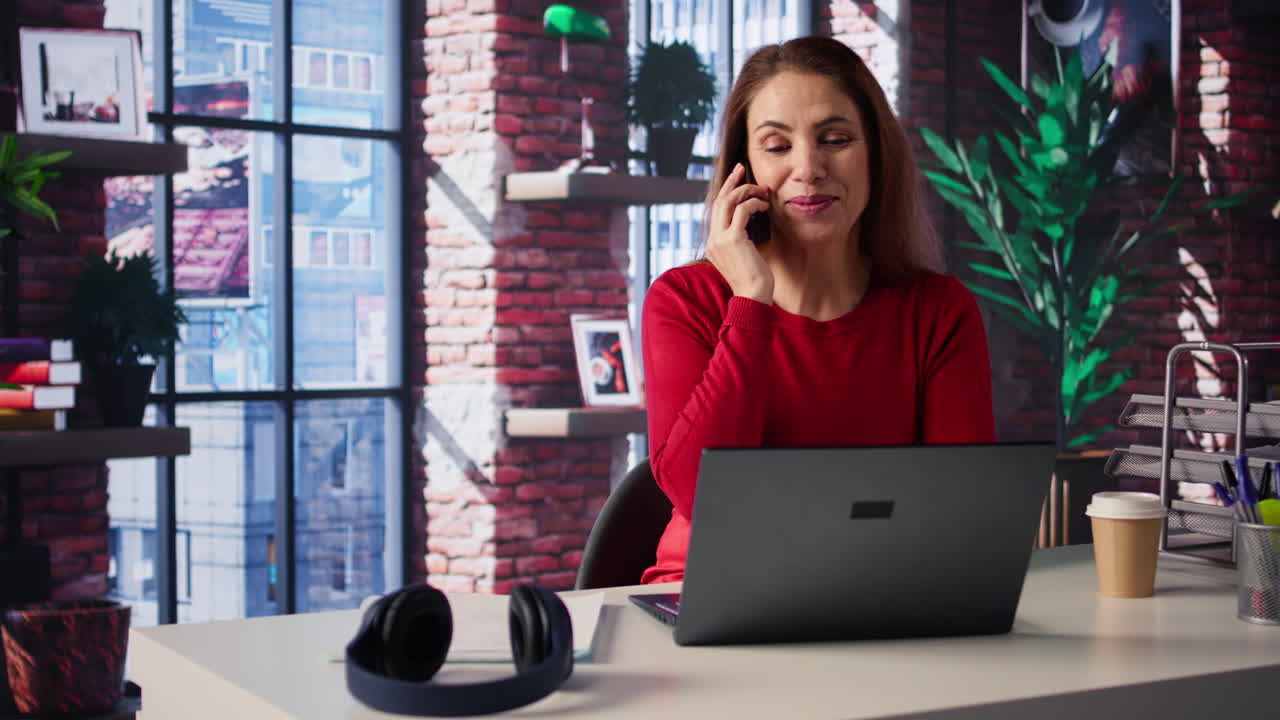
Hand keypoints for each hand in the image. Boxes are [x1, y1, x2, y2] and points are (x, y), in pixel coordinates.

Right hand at [706, 163, 773, 302]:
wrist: (754, 297)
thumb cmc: (754, 281)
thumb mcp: (744, 257)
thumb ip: (741, 241)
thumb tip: (749, 226)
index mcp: (713, 244)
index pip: (717, 210)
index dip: (727, 191)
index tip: (738, 179)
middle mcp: (713, 240)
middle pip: (719, 201)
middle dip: (732, 182)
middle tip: (744, 168)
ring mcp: (720, 239)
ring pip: (728, 202)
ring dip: (746, 191)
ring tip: (762, 190)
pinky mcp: (733, 240)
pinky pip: (742, 210)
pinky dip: (754, 203)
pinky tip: (765, 206)